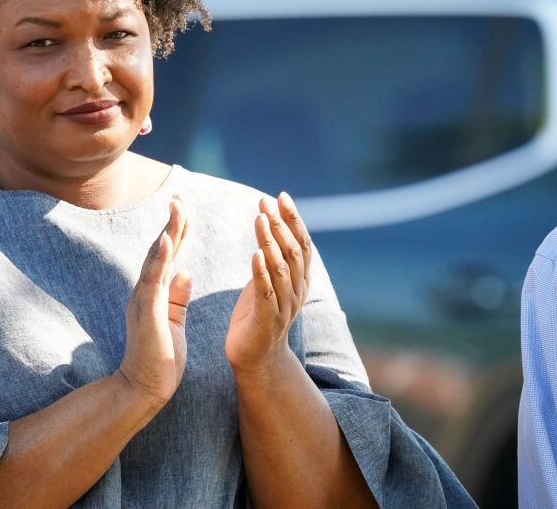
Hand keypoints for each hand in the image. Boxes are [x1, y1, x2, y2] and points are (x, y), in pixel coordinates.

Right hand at [116, 194, 191, 407]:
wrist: (145, 388)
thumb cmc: (160, 358)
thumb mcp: (173, 321)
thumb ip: (177, 296)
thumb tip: (185, 272)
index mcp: (156, 292)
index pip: (169, 255)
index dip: (177, 230)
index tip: (185, 206)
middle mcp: (146, 290)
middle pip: (161, 248)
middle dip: (172, 221)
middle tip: (180, 194)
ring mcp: (144, 299)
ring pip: (156, 258)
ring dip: (167, 231)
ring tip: (177, 208)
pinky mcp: (147, 312)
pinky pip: (153, 280)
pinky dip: (160, 258)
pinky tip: (168, 239)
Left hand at [225, 192, 311, 375]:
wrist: (256, 359)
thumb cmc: (258, 316)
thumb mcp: (268, 282)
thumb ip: (272, 260)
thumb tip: (270, 227)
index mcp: (299, 281)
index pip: (301, 243)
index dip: (293, 219)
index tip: (281, 196)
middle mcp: (296, 291)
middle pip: (293, 251)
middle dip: (281, 223)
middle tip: (266, 201)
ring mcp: (284, 306)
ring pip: (281, 268)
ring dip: (270, 241)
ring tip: (260, 218)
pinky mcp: (267, 320)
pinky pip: (266, 293)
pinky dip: (261, 272)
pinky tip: (255, 254)